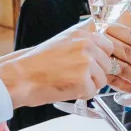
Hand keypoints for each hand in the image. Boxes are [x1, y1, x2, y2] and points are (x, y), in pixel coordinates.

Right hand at [0, 23, 114, 107]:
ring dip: (89, 85)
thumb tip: (97, 42)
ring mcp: (86, 64)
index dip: (100, 59)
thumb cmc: (37, 62)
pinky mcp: (83, 82)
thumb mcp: (62, 41)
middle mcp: (87, 47)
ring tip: (69, 81)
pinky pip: (92, 92)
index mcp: (82, 35)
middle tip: (74, 76)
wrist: (22, 77)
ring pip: (102, 80)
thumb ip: (81, 41)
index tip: (90, 64)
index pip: (108, 46)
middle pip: (107, 65)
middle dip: (95, 73)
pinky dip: (81, 95)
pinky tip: (67, 88)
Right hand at [98, 19, 130, 93]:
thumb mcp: (124, 40)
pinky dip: (126, 86)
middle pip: (128, 53)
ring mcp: (98, 57)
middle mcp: (103, 41)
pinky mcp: (96, 72)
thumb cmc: (107, 44)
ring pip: (122, 68)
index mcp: (112, 28)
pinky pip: (113, 80)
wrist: (81, 51)